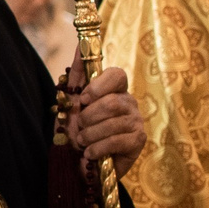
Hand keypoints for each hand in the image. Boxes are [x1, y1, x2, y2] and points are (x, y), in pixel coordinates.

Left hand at [61, 59, 145, 179]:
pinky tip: (91, 153)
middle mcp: (129, 102)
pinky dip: (98, 149)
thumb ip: (77, 73)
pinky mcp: (138, 141)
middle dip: (89, 118)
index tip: (82, 100)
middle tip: (80, 128)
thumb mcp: (70, 101)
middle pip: (112, 102)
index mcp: (114, 89)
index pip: (117, 74)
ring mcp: (136, 121)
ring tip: (84, 142)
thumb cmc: (76, 130)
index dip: (99, 86)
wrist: (78, 163)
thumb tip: (79, 44)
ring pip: (113, 122)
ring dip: (90, 135)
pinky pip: (117, 140)